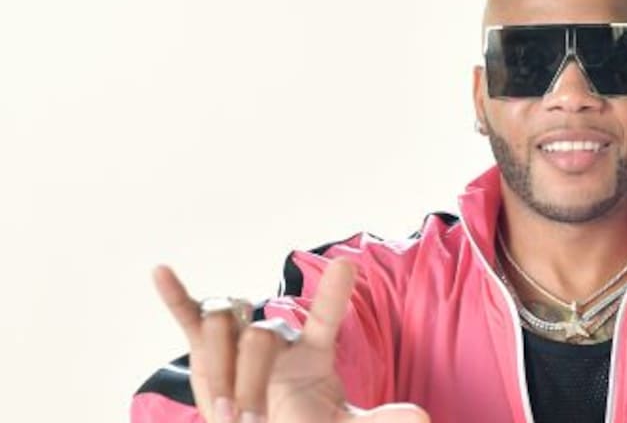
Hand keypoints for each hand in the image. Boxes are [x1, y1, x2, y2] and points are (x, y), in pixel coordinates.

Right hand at [154, 258, 429, 422]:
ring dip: (218, 366)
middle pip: (262, 335)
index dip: (335, 296)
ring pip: (225, 324)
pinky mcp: (207, 346)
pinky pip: (189, 316)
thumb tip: (424, 417)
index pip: (326, 320)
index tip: (348, 263)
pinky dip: (175, 295)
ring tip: (224, 412)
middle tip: (250, 420)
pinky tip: (160, 270)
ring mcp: (242, 337)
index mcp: (313, 353)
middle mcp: (279, 337)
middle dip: (252, 379)